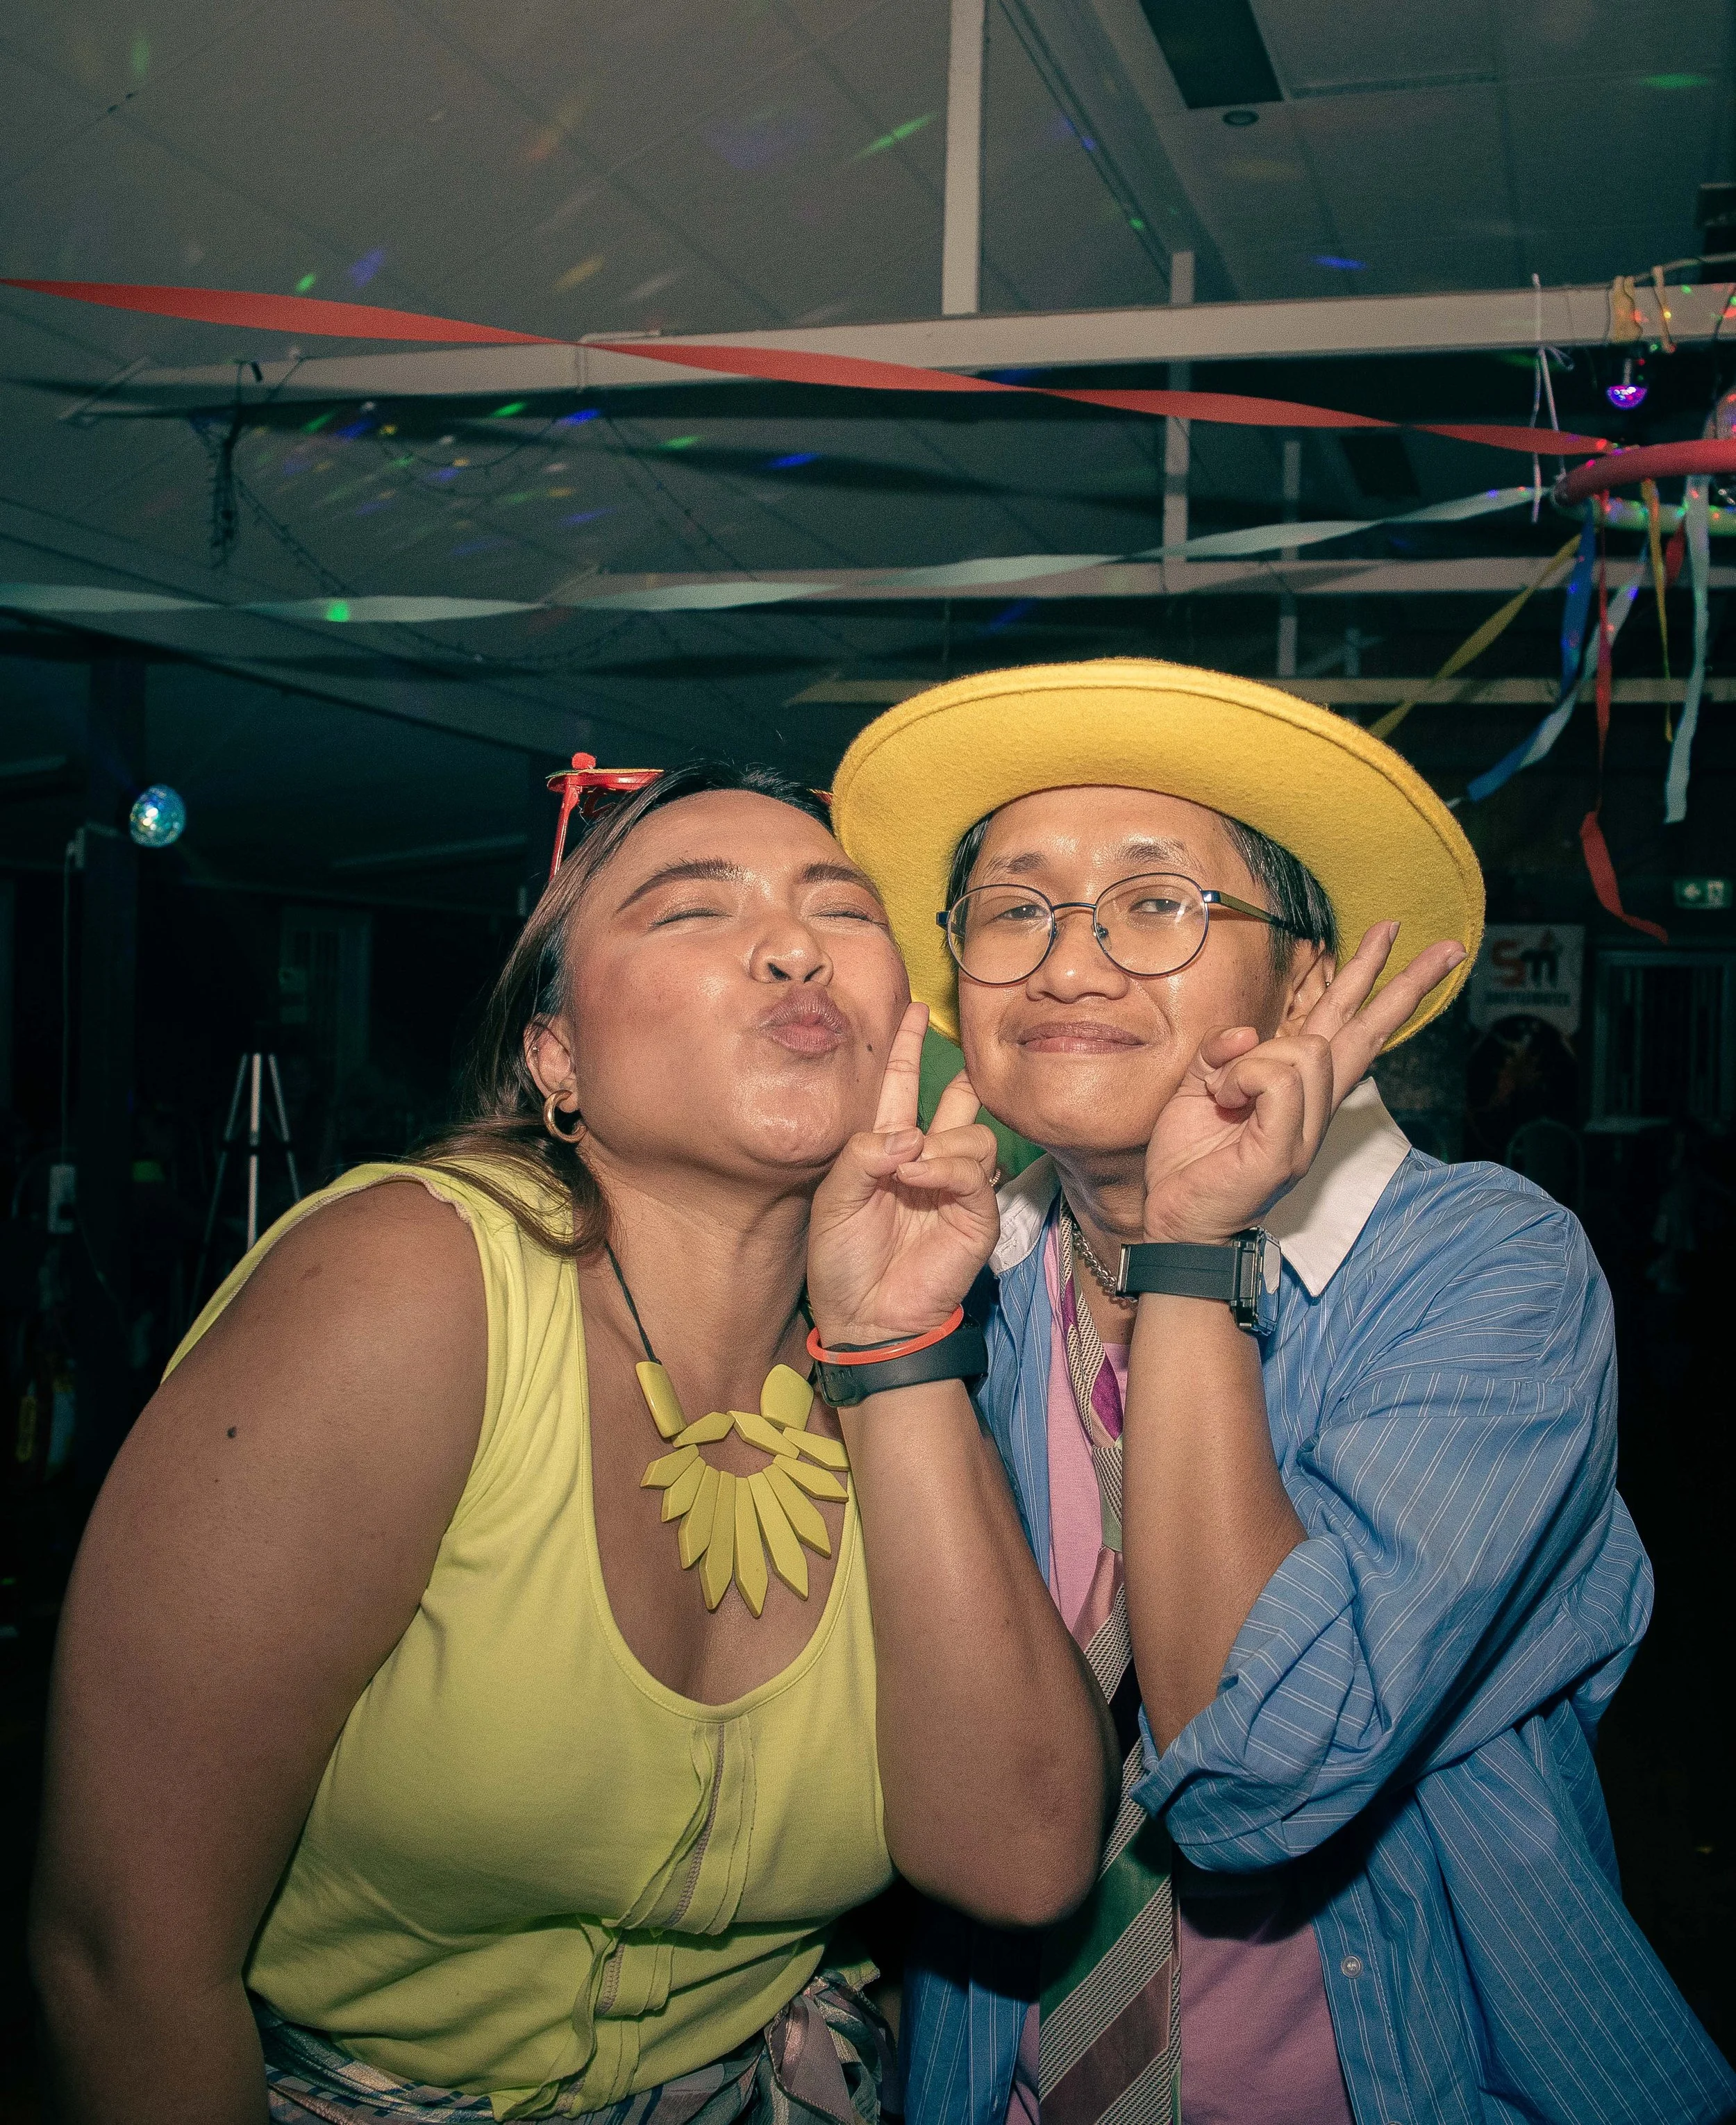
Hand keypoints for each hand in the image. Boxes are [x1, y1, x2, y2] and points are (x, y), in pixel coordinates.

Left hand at [807, 1002, 1000, 1346]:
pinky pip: (974, 1172)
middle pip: (955, 1102)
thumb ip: (861, 1155)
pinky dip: (946, 1168)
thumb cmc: (842, 1261)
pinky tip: (918, 1178)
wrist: (865, 1317)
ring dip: (941, 1142)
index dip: (906, 1049)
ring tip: (906, 1168)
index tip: (914, 1011)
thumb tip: (909, 1134)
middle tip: (959, 1055)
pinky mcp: (975, 1215)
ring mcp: (954, 1187)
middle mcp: (926, 1160)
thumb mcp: (832, 1199)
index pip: (901, 1087)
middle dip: (959, 1075)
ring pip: (973, 1134)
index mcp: (887, 1149)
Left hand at [1141, 923, 1465, 1245]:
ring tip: (1223, 1091)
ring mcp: (1308, 1129)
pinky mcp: (1289, 1148)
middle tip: (1448, 946)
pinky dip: (1243, 1078)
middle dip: (1405, 983)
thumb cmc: (1188, 1161)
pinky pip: (1280, 1080)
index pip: (1346, 1027)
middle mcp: (1314, 1106)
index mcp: (1297, 1089)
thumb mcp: (1196, 1086)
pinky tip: (1226, 1097)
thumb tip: (1248, 1033)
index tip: (1396, 939)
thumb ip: (1223, 1051)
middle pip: (1366, 1032)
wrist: (1176, 1223)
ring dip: (1251, 1060)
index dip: (1372, 983)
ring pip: (1307, 1049)